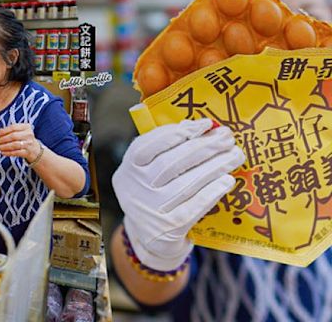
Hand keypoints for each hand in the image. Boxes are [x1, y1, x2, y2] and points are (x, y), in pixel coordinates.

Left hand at [0, 123, 40, 162]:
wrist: (35, 150)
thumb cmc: (24, 139)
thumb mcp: (20, 132)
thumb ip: (10, 130)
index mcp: (26, 127)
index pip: (13, 127)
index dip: (4, 131)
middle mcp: (29, 134)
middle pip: (13, 136)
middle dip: (3, 139)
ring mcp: (29, 144)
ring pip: (14, 145)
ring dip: (4, 147)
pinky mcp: (27, 152)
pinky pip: (16, 152)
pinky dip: (8, 153)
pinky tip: (3, 153)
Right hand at [112, 118, 244, 270]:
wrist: (151, 238)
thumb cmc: (155, 193)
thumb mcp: (151, 170)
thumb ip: (167, 147)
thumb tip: (194, 125)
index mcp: (128, 168)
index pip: (147, 145)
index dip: (177, 133)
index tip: (206, 124)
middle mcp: (134, 189)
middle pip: (171, 163)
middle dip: (204, 147)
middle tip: (227, 138)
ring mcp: (150, 210)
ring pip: (186, 183)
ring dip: (215, 166)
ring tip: (235, 155)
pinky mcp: (169, 228)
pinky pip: (195, 206)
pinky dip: (213, 191)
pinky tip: (228, 180)